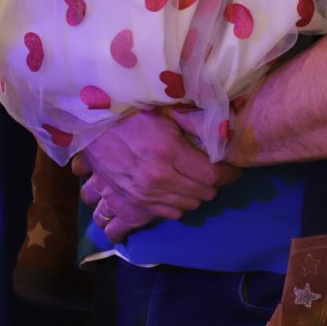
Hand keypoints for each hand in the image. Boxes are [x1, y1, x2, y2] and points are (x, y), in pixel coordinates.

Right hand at [71, 109, 241, 236]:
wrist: (91, 126)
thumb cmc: (129, 112)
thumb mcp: (165, 111)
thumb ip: (194, 123)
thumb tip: (224, 131)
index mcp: (169, 153)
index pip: (213, 175)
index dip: (230, 173)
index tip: (235, 168)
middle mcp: (158, 180)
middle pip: (203, 194)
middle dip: (215, 183)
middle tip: (217, 169)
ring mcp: (144, 195)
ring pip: (187, 207)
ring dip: (198, 194)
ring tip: (198, 179)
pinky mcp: (133, 204)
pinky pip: (167, 214)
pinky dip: (179, 204)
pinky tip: (178, 189)